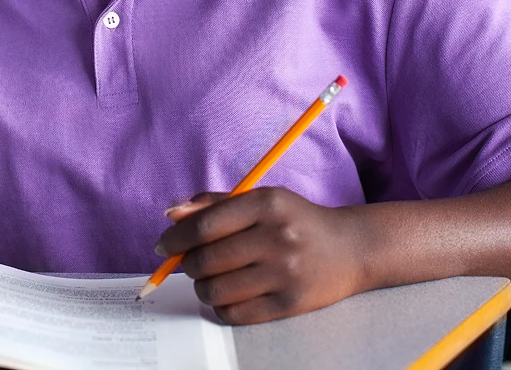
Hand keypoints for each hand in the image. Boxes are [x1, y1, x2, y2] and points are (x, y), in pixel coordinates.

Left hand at [156, 188, 364, 323]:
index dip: (175, 239)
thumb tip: (171, 215)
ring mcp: (286, 273)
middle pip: (207, 260)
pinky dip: (221, 308)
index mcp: (265, 204)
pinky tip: (226, 297)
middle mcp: (277, 237)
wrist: (351, 248)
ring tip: (208, 280)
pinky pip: (238, 314)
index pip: (204, 225)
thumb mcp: (259, 198)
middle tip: (188, 264)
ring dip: (202, 288)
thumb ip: (214, 203)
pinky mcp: (292, 304)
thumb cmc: (295, 220)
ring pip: (218, 290)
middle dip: (187, 265)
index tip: (163, 246)